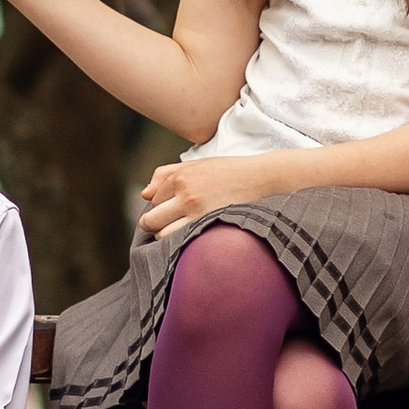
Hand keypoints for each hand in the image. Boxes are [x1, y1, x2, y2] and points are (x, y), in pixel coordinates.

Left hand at [136, 149, 284, 236]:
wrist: (264, 178)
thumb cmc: (231, 172)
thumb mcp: (198, 165)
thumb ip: (167, 174)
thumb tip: (144, 193)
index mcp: (180, 176)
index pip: (152, 199)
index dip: (162, 206)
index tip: (176, 209)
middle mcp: (185, 192)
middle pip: (150, 219)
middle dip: (155, 225)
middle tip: (170, 227)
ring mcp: (196, 210)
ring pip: (162, 234)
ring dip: (167, 237)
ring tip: (183, 234)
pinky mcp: (208, 225)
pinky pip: (180, 242)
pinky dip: (180, 244)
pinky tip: (191, 240)